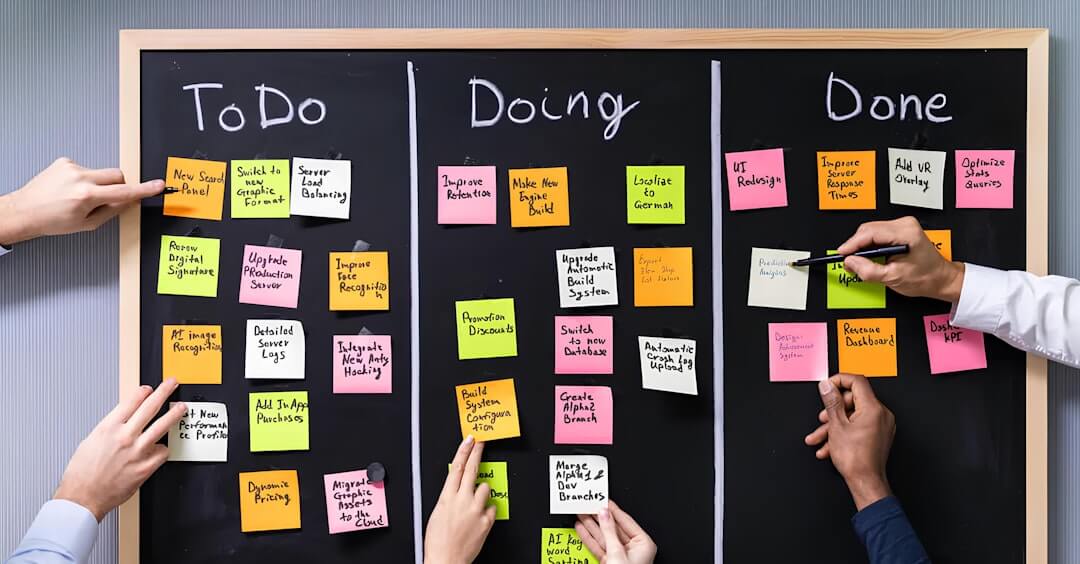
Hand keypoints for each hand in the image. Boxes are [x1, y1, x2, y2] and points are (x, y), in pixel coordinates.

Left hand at [0, 157, 162, 244]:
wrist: (24, 211)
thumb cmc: (51, 221)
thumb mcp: (86, 224)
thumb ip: (111, 211)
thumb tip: (127, 201)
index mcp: (86, 196)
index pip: (124, 192)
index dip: (144, 189)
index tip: (158, 185)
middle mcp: (79, 178)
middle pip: (117, 175)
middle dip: (118, 186)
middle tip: (107, 199)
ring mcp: (71, 167)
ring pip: (102, 173)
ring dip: (99, 184)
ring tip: (80, 196)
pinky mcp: (65, 161)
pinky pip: (87, 169)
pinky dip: (85, 179)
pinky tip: (71, 189)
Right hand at [53, 379, 185, 520]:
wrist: (83, 497)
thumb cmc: (82, 473)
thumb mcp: (90, 441)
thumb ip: (110, 429)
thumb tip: (123, 420)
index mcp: (108, 428)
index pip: (130, 401)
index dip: (142, 392)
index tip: (148, 388)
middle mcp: (124, 437)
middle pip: (149, 407)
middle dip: (163, 392)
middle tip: (172, 384)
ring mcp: (137, 451)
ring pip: (161, 426)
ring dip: (174, 414)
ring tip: (181, 407)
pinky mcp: (145, 467)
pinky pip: (162, 452)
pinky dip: (163, 448)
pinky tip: (162, 447)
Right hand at [424, 436, 495, 563]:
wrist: (446, 561)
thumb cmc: (438, 542)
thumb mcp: (437, 514)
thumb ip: (449, 499)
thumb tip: (456, 491)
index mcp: (447, 498)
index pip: (457, 467)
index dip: (464, 451)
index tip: (470, 440)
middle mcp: (462, 501)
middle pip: (473, 470)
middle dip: (477, 453)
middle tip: (482, 443)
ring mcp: (476, 510)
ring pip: (486, 488)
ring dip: (481, 492)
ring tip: (474, 505)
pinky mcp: (486, 521)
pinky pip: (491, 508)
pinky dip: (486, 511)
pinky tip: (479, 518)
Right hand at [575, 500, 656, 563]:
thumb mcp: (617, 553)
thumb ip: (609, 531)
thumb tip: (604, 513)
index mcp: (643, 543)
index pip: (625, 520)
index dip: (612, 509)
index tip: (602, 499)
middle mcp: (633, 549)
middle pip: (612, 528)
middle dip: (598, 517)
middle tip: (587, 505)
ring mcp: (620, 556)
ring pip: (603, 536)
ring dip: (591, 525)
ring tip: (580, 514)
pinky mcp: (610, 563)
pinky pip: (599, 547)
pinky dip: (589, 538)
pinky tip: (581, 529)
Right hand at [805, 375, 894, 510]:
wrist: (866, 482)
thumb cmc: (855, 459)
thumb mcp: (836, 426)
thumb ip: (831, 402)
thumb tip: (827, 386)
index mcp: (873, 408)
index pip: (857, 381)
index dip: (839, 380)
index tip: (827, 386)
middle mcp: (881, 414)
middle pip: (853, 400)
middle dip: (833, 409)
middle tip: (822, 417)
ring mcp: (881, 426)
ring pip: (853, 416)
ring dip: (833, 425)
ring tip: (818, 437)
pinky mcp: (878, 435)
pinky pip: (858, 426)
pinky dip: (843, 432)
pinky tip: (828, 446)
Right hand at [836, 216, 965, 301]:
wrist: (940, 278)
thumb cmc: (924, 278)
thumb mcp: (893, 278)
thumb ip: (869, 270)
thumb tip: (851, 262)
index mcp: (906, 233)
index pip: (870, 233)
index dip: (852, 244)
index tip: (842, 254)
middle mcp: (905, 224)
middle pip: (868, 229)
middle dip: (856, 246)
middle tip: (850, 262)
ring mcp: (903, 225)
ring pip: (871, 230)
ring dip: (862, 245)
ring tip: (861, 261)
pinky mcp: (901, 229)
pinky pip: (877, 233)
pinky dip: (870, 244)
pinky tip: (871, 256)